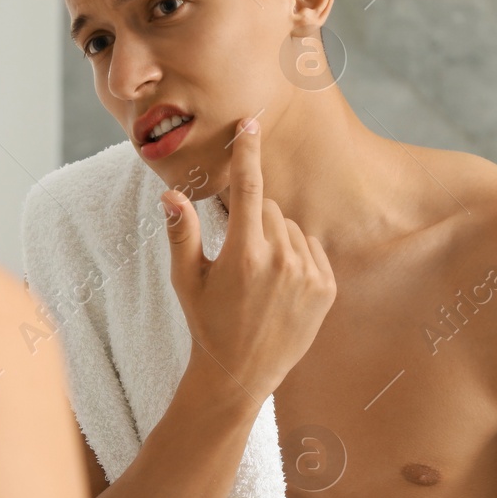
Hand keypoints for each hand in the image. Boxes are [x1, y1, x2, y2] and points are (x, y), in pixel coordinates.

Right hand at [162, 116, 336, 402]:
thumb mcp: (186, 280)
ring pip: (292, 228)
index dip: (247, 152)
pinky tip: (280, 285)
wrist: (241, 373)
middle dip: (253, 221)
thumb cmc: (207, 324)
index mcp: (245, 253)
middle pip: (270, 210)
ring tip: (259, 278)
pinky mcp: (327, 288)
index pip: (249, 188)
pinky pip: (311, 248)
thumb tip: (169, 195)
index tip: (250, 123)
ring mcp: (308, 274)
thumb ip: (182, 233)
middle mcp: (281, 260)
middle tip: (238, 259)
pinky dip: (297, 256)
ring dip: (276, 239)